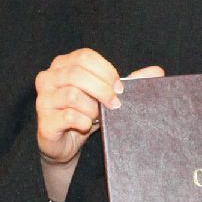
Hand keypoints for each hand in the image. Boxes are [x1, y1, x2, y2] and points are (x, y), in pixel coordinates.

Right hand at [35, 51, 165, 166]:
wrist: (67, 145)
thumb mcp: (108, 94)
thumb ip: (131, 81)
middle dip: (102, 89)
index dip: (106, 71)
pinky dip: (83, 121)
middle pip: (77, 74)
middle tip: (115, 104)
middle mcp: (48, 78)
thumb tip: (158, 72)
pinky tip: (87, 125)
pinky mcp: (44, 122)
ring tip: (98, 116)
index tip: (120, 87)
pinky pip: (67, 116)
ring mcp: (43, 100)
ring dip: (93, 108)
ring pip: (72, 95)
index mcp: (63, 64)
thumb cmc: (86, 112)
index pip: (85, 57)